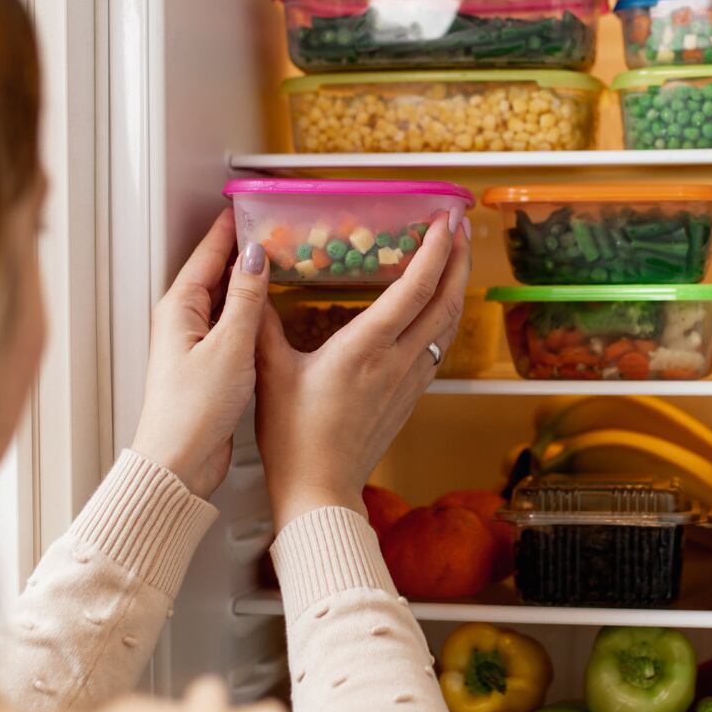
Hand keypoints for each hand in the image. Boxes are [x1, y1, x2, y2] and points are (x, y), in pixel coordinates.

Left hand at [130, 209, 269, 496]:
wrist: (180, 462)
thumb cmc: (192, 412)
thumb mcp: (229, 346)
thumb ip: (245, 299)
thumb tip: (255, 257)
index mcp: (180, 308)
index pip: (208, 253)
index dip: (230, 227)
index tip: (248, 204)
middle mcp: (183, 322)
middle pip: (215, 272)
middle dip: (242, 249)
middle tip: (272, 227)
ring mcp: (195, 344)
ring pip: (225, 299)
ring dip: (248, 281)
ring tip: (278, 262)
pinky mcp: (209, 366)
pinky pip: (232, 325)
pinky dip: (251, 312)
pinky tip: (270, 313)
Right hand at [255, 213, 471, 525]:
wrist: (319, 490)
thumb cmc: (294, 438)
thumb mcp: (270, 371)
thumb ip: (262, 320)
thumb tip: (252, 279)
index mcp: (366, 349)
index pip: (415, 289)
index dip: (435, 250)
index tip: (445, 221)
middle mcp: (397, 362)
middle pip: (445, 302)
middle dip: (458, 260)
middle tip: (460, 228)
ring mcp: (408, 382)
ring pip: (447, 326)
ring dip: (455, 288)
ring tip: (454, 261)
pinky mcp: (408, 398)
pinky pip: (437, 348)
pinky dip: (443, 319)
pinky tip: (435, 312)